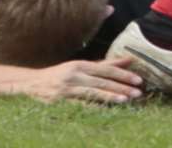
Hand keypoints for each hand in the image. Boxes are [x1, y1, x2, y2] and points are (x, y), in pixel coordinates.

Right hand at [22, 56, 141, 103]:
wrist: (33, 83)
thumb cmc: (61, 74)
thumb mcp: (81, 67)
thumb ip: (104, 64)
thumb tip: (128, 60)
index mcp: (81, 65)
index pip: (106, 69)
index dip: (123, 74)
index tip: (138, 80)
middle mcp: (75, 74)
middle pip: (102, 81)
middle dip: (121, 87)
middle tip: (138, 92)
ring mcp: (67, 88)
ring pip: (92, 92)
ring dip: (110, 96)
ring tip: (125, 99)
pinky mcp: (61, 101)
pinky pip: (80, 104)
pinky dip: (93, 107)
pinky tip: (105, 110)